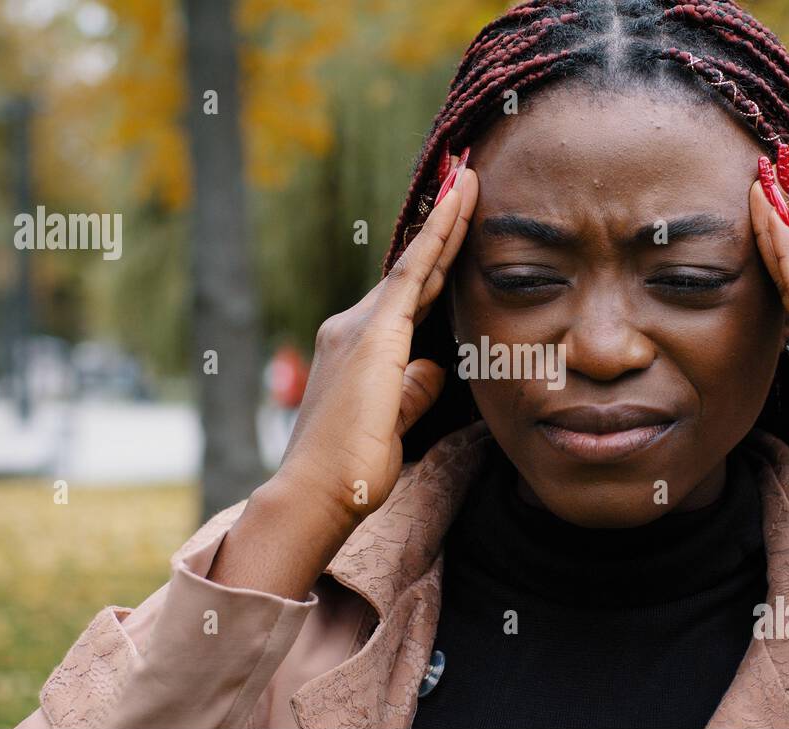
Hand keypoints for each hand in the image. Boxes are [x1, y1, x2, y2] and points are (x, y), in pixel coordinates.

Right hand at [208, 156, 477, 600]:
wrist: (317, 492)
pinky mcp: (375, 334)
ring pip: (417, 264)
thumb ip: (413, 390)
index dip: (437, 258)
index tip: (459, 221)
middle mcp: (353, 327)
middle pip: (414, 269)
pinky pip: (415, 271)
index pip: (411, 295)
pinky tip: (460, 200)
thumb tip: (435, 366)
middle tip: (468, 176)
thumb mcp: (394, 422)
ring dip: (447, 218)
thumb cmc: (351, 470)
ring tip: (470, 175)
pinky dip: (440, 233)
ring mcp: (360, 327)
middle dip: (444, 223)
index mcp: (359, 348)